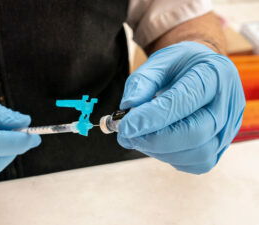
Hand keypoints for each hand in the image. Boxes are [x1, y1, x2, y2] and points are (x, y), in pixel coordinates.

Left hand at [117, 42, 244, 173]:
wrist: (200, 70)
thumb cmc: (180, 66)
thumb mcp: (159, 62)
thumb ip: (142, 81)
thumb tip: (128, 106)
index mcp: (214, 74)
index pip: (184, 101)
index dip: (151, 117)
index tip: (125, 126)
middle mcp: (227, 103)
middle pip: (195, 133)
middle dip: (155, 139)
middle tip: (128, 135)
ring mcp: (228, 128)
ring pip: (198, 153)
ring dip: (161, 151)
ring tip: (140, 137)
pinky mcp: (221, 145)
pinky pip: (198, 163)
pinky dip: (172, 158)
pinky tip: (156, 143)